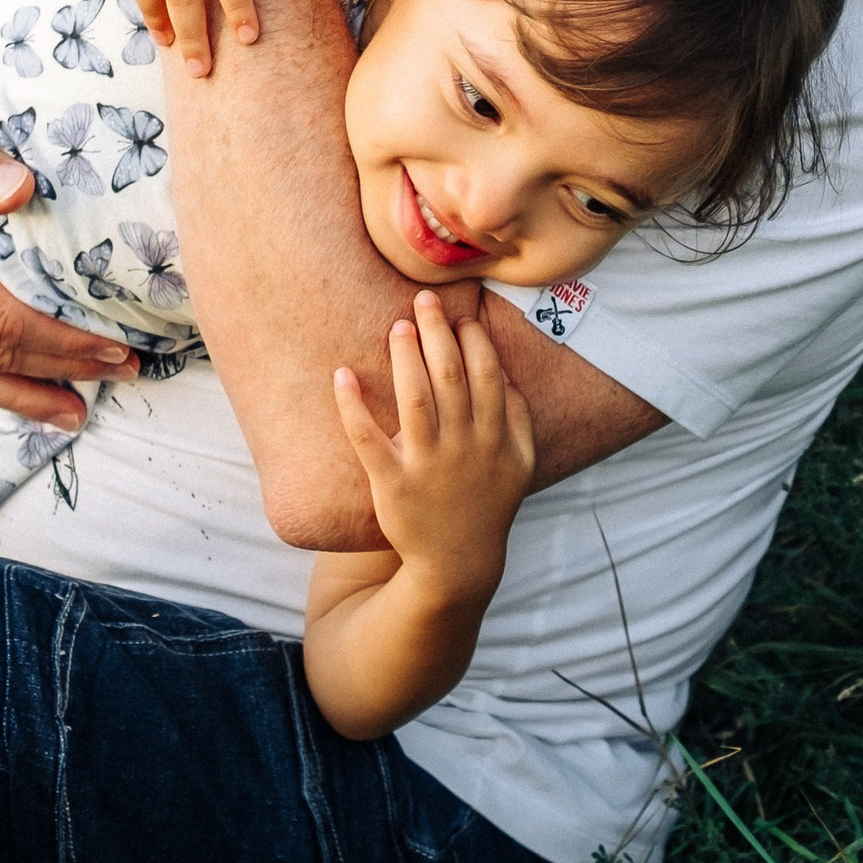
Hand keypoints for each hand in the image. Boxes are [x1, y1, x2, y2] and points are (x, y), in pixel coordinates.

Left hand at [330, 292, 536, 594]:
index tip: (459, 317)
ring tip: (396, 327)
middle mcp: (463, 446)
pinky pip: (368, 439)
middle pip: (449, 377)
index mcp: (494, 438)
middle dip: (437, 332)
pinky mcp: (391, 483)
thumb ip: (518, 417)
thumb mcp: (520, 463)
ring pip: (415, 399)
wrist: (458, 563)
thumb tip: (505, 373)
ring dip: (405, 357)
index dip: (473, 340)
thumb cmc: (486, 503)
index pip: (486, 374)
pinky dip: (352, 407)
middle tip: (423, 300)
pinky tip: (342, 375)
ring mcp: (426, 465)